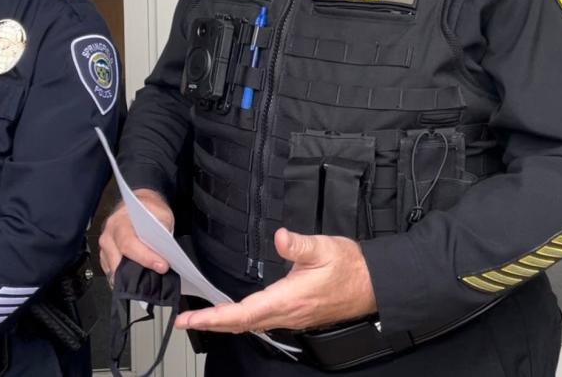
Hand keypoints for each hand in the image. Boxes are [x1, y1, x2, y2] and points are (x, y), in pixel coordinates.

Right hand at [98, 189, 173, 275]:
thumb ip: (162, 230)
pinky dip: (125, 279)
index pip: (129, 243)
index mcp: (119, 222)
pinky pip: (112, 273)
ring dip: (131, 278)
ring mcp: (105, 248)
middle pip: (119, 260)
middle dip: (138, 272)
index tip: (162, 265)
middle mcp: (109, 236)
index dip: (146, 257)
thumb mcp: (160, 214)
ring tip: (150, 280)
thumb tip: (166, 249)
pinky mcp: (106, 258)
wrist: (139, 205)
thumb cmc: (148, 211)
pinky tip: (139, 279)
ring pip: (114, 270)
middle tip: (158, 275)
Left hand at [175, 228, 376, 332]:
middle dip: (212, 324)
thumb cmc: (351, 267)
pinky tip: (236, 313)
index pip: (243, 313)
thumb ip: (299, 245)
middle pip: (241, 324)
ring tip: (205, 318)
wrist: (374, 284)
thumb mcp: (325, 248)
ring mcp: (292, 317)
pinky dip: (243, 320)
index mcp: (288, 299)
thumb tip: (280, 237)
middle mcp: (287, 313)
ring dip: (226, 322)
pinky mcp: (297, 315)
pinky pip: (263, 322)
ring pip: (252, 325)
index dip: (215, 318)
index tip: (193, 319)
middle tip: (187, 321)